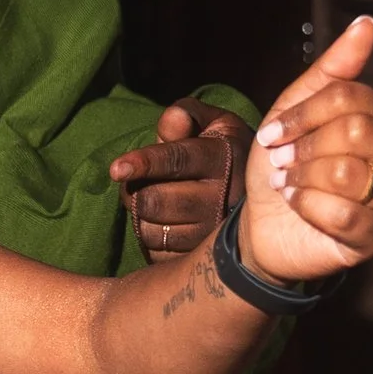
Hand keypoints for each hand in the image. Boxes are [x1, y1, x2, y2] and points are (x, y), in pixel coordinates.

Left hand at [109, 104, 245, 258]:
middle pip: (155, 200)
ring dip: (141, 213)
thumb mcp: (211, 122)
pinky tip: (165, 220)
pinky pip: (158, 252)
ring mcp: (214, 233)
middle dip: (135, 189)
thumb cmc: (220, 147)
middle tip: (137, 180)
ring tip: (156, 197)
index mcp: (224, 157)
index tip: (116, 169)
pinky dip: (150, 235)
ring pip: (152, 230)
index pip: (177, 160)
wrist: (257, 188)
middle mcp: (224, 199)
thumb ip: (187, 115)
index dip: (144, 163)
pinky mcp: (203, 257)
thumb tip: (173, 118)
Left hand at [239, 15, 372, 285]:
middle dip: (305, 145)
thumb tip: (366, 24)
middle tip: (281, 159)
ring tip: (287, 182)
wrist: (265, 223)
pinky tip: (296, 204)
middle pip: (356, 131)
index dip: (304, 113)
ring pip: (349, 173)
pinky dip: (308, 206)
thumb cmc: (286, 164)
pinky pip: (345, 215)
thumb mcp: (296, 109)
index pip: (352, 98)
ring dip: (302, 177)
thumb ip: (333, 69)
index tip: (272, 131)